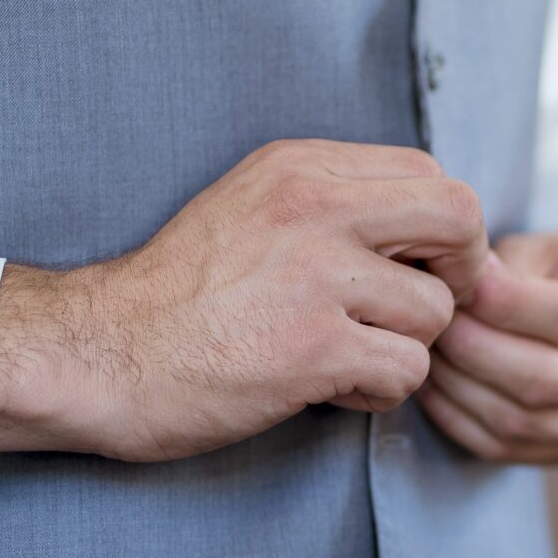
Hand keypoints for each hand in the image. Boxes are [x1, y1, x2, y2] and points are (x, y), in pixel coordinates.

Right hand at [0, 139, 484, 461]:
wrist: (97, 352)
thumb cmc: (177, 293)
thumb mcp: (252, 208)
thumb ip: (334, 202)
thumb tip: (430, 228)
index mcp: (301, 167)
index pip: (432, 174)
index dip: (446, 230)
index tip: (420, 267)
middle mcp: (315, 207)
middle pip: (460, 221)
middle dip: (460, 274)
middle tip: (419, 310)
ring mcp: (317, 277)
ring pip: (436, 312)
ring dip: (404, 347)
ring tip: (347, 355)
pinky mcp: (314, 347)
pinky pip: (406, 369)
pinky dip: (379, 390)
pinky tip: (331, 387)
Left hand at [422, 231, 557, 464]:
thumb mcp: (553, 246)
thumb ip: (510, 265)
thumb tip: (459, 282)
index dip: (506, 306)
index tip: (457, 285)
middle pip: (548, 379)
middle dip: (475, 350)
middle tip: (434, 321)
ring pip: (522, 421)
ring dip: (460, 387)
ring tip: (430, 349)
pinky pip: (505, 448)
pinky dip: (457, 419)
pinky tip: (434, 385)